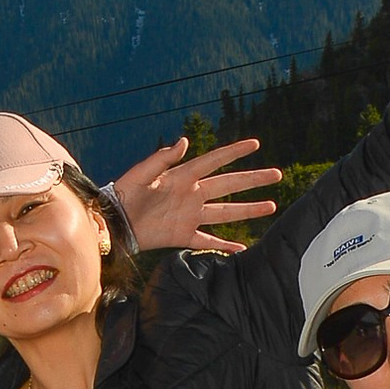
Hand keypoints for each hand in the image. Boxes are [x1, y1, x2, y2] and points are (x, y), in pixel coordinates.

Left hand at [113, 133, 279, 253]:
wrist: (113, 223)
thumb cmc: (123, 195)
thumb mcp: (140, 173)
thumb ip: (162, 158)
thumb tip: (185, 142)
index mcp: (182, 176)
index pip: (214, 160)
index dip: (234, 151)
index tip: (255, 144)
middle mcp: (191, 194)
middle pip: (229, 185)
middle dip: (253, 179)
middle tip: (276, 174)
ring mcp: (190, 215)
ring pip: (226, 211)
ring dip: (248, 209)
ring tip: (271, 206)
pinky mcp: (183, 234)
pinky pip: (208, 239)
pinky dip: (225, 245)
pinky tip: (242, 246)